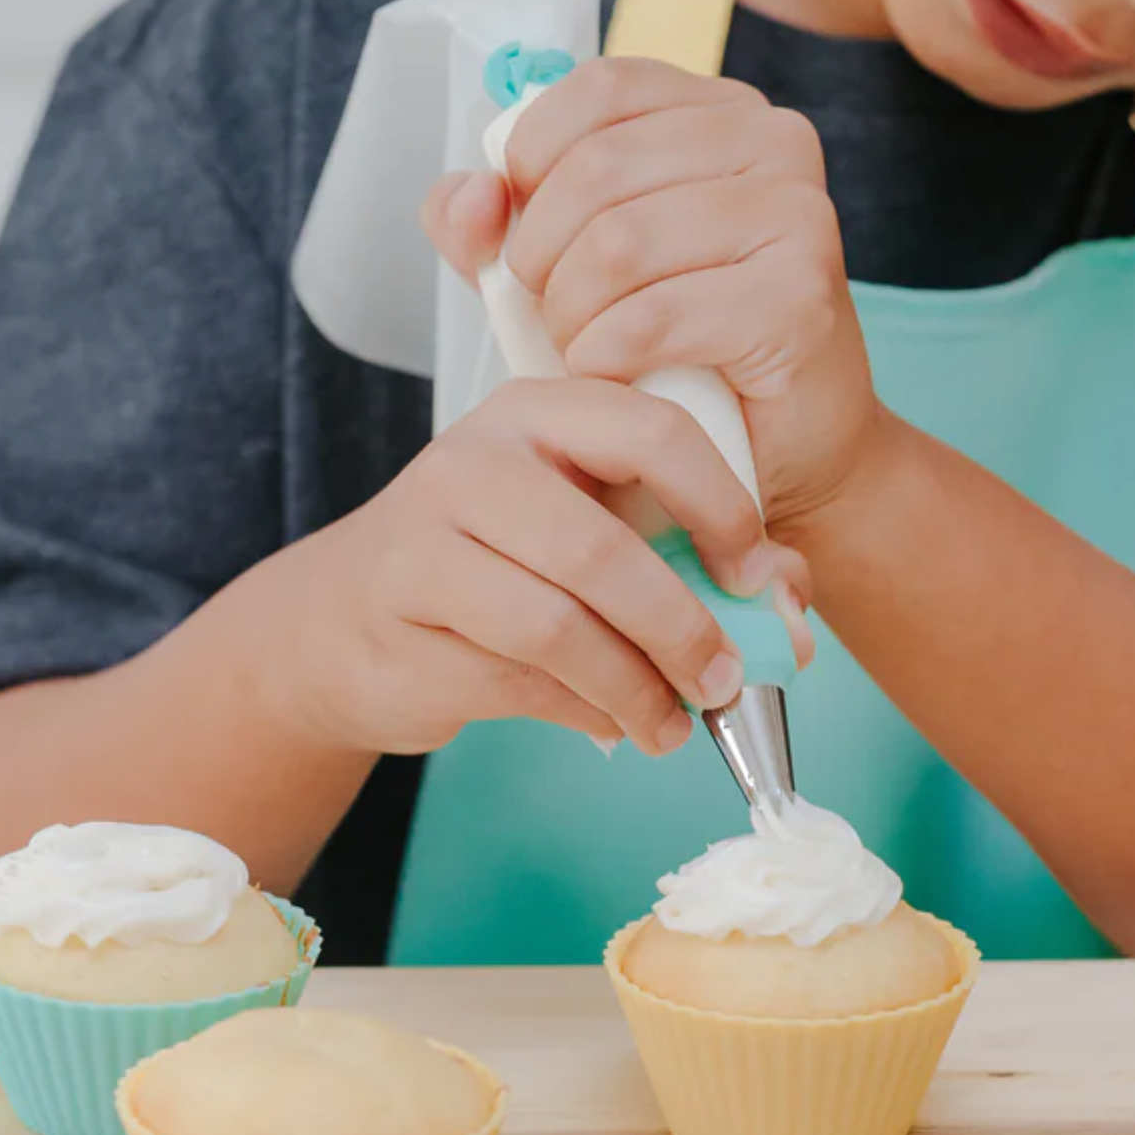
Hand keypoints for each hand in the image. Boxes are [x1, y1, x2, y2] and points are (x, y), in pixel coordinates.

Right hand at [282, 375, 809, 759]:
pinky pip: (515, 676)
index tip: (757, 577)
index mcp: (543, 409)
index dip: (721, 506)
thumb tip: (789, 608)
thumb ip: (697, 551)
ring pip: (557, 627)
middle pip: (601, 549)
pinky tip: (615, 722)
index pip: (652, 430)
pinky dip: (584, 711)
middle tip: (724, 680)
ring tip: (673, 726)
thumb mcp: (596, 525)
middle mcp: (476, 458)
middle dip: (681, 627)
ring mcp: (424, 536)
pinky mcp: (399, 616)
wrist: (345, 620)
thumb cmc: (500, 563)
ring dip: (635, 690)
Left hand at [424, 58, 881, 530]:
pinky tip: (615, 375)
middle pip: (597, 168)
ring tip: (581, 349)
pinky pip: (655, 318)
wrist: (774, 448)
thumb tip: (472, 193)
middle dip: (541, 256)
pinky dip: (607, 357)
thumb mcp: (557, 265)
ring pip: (619, 244)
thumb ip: (488, 219)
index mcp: (721, 110)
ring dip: (570, 315)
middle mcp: (774, 143)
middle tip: (550, 314)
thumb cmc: (669, 347)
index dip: (533, 157)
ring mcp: (798, 216)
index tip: (526, 228)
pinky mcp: (800, 299)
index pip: (600, 89)